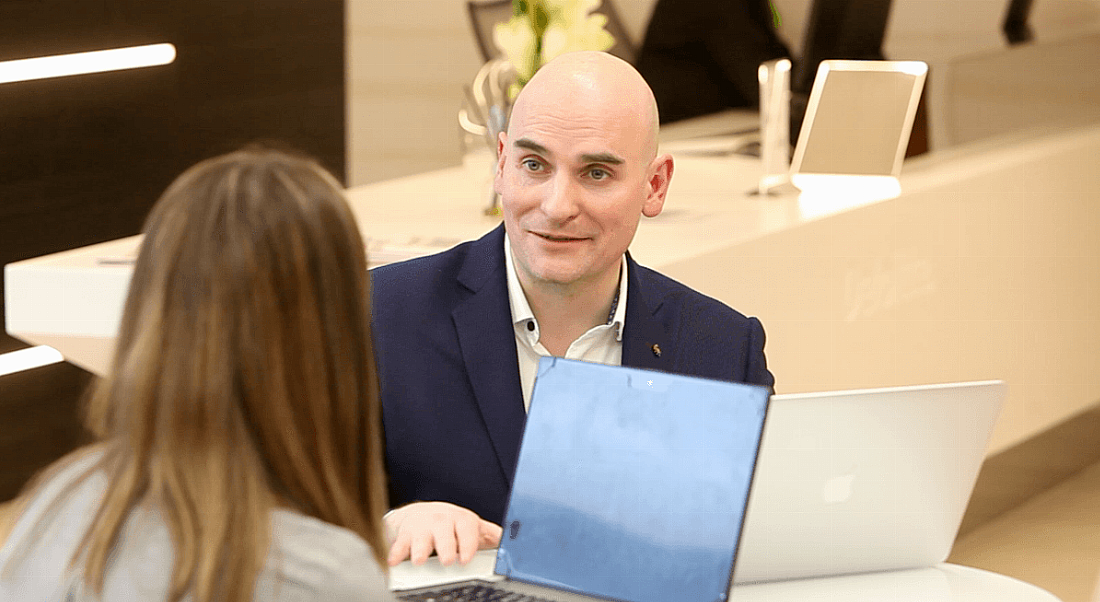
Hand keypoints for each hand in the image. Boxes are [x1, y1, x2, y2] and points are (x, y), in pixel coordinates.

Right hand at [385, 501, 501, 565]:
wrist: (419, 514)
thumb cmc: (449, 523)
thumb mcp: (469, 525)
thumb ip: (488, 533)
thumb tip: (510, 540)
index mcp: (460, 519)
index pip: (466, 527)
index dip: (467, 542)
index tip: (466, 557)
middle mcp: (441, 520)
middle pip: (443, 531)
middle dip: (445, 546)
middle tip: (448, 560)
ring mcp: (421, 527)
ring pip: (420, 537)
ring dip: (419, 549)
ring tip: (419, 560)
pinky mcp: (403, 534)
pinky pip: (398, 543)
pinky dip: (395, 553)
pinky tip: (394, 561)